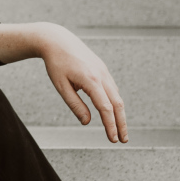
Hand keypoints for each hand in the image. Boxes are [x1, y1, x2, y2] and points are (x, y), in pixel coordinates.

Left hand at [41, 25, 126, 142]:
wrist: (57, 40)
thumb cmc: (56, 64)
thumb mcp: (61, 86)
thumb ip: (75, 105)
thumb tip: (87, 122)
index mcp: (91, 80)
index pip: (105, 108)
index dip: (110, 125)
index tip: (113, 139)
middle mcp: (102, 75)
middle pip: (117, 104)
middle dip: (121, 123)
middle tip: (123, 140)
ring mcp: (104, 72)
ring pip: (117, 96)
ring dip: (119, 114)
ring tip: (120, 130)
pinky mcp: (102, 70)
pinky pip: (112, 89)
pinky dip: (115, 103)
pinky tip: (113, 113)